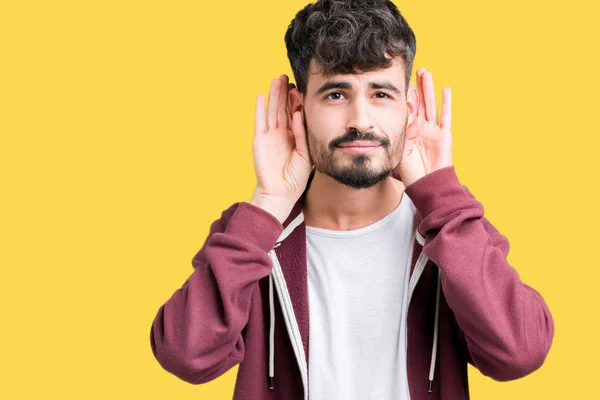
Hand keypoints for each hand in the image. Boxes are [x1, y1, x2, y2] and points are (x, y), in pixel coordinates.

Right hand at [250, 74, 311, 222]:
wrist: (281, 193)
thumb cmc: (295, 177)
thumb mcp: (305, 154)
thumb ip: (302, 134)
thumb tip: (300, 113)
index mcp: (294, 136)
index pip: (294, 114)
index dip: (296, 101)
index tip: (300, 87)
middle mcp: (281, 133)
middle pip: (282, 108)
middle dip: (284, 93)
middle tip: (287, 75)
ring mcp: (269, 136)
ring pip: (272, 111)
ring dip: (274, 95)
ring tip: (276, 79)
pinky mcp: (259, 140)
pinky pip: (259, 122)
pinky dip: (260, 109)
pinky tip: (261, 96)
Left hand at [394, 68, 452, 186]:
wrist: (427, 185)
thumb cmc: (411, 172)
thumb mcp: (401, 150)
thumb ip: (404, 132)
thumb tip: (408, 115)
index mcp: (408, 131)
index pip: (406, 109)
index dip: (404, 96)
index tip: (400, 81)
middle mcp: (421, 128)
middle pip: (419, 102)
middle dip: (417, 86)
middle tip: (414, 70)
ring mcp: (433, 130)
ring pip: (430, 104)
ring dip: (428, 89)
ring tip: (426, 72)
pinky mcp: (445, 135)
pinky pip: (445, 116)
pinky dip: (446, 102)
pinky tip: (445, 89)